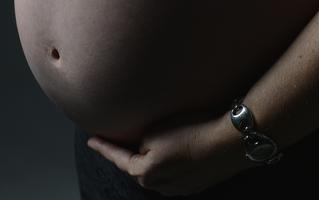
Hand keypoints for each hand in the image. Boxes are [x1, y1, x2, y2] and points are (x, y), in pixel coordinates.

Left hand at [86, 112, 255, 196]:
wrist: (228, 143)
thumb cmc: (191, 131)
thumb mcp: (155, 129)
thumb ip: (140, 140)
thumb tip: (142, 145)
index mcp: (144, 172)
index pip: (117, 157)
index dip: (103, 147)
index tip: (91, 140)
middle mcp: (159, 185)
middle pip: (138, 167)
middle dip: (131, 153)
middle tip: (124, 138)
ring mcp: (179, 188)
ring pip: (158, 171)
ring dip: (154, 158)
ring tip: (160, 141)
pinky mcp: (196, 185)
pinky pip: (175, 173)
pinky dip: (172, 162)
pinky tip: (180, 149)